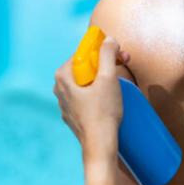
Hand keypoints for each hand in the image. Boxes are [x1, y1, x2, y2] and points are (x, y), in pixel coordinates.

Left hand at [54, 37, 129, 162]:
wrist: (100, 145)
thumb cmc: (103, 112)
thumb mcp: (108, 78)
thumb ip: (107, 55)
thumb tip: (109, 40)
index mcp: (63, 76)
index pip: (84, 53)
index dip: (103, 50)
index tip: (119, 54)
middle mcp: (60, 89)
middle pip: (85, 67)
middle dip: (105, 63)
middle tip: (123, 64)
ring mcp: (66, 104)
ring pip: (86, 82)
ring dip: (104, 78)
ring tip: (120, 83)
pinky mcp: (74, 116)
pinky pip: (87, 96)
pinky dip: (99, 93)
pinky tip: (111, 99)